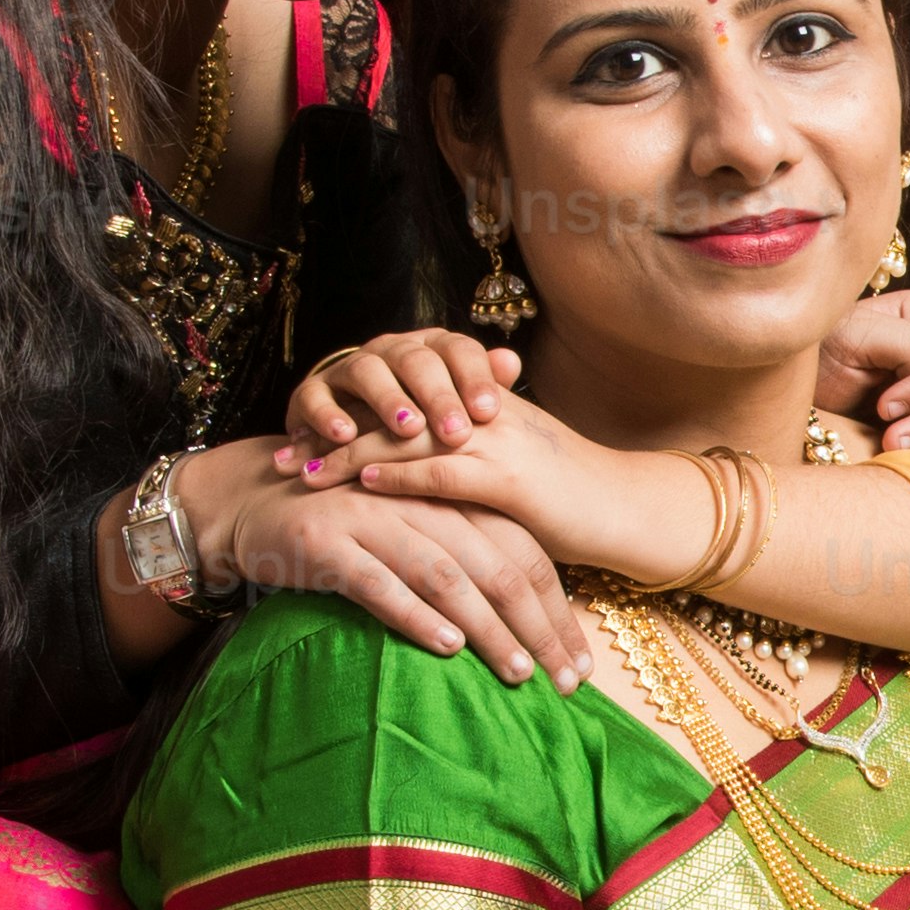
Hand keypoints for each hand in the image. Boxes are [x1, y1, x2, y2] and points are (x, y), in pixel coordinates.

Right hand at [214, 480, 584, 683]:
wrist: (253, 498)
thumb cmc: (347, 523)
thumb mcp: (412, 528)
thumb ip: (464, 555)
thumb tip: (527, 622)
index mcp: (449, 495)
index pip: (521, 551)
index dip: (556, 608)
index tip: (580, 663)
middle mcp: (419, 501)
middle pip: (496, 565)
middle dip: (538, 628)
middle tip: (566, 682)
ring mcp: (371, 519)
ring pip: (446, 575)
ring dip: (488, 627)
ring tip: (518, 671)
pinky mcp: (326, 543)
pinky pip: (379, 582)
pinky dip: (416, 615)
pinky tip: (446, 647)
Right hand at [286, 328, 518, 468]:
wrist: (348, 444)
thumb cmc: (418, 432)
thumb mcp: (453, 412)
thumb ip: (482, 388)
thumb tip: (512, 361)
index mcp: (431, 351)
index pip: (457, 350)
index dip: (474, 378)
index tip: (490, 413)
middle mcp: (389, 352)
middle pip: (416, 360)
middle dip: (437, 396)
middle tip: (456, 432)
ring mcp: (348, 370)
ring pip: (368, 372)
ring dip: (388, 400)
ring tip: (408, 430)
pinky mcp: (311, 394)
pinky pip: (315, 397)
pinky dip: (329, 415)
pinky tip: (346, 436)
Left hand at [291, 376, 714, 589]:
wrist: (628, 508)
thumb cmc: (569, 500)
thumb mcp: (509, 475)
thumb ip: (463, 469)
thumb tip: (413, 487)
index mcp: (478, 407)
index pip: (399, 401)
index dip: (346, 418)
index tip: (299, 440)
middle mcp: (482, 413)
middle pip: (391, 411)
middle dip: (332, 434)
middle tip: (280, 457)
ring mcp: (497, 440)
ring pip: (407, 434)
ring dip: (349, 452)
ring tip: (302, 472)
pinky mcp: (512, 475)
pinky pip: (445, 467)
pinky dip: (401, 471)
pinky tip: (364, 479)